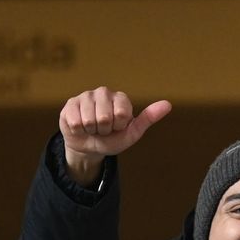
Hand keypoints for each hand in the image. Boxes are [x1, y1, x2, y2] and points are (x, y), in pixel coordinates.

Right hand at [58, 87, 172, 186]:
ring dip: (91, 131)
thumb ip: (149, 118)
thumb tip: (168, 104)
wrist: (90, 146)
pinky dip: (78, 130)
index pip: (122, 114)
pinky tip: (80, 126)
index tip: (118, 127)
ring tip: (93, 128)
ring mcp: (86, 96)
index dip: (119, 127)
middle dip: (104, 130)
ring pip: (88, 121)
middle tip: (104, 129)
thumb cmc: (113, 139)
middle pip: (104, 118)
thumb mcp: (132, 132)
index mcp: (121, 98)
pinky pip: (74, 121)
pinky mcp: (70, 103)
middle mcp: (104, 92)